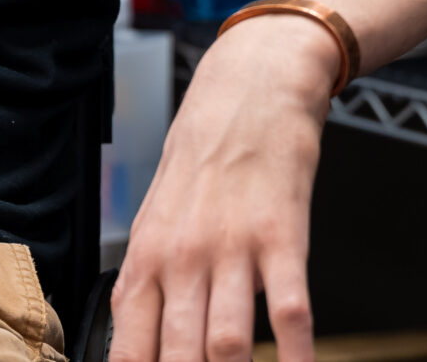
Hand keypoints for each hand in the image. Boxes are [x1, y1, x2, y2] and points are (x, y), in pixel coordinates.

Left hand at [108, 14, 336, 361]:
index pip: (130, 348)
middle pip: (179, 356)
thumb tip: (140, 350)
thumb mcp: (156, 221)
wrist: (249, 91)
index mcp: (145, 258)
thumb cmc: (201, 161)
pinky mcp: (282, 236)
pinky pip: (290, 311)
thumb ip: (149, 287)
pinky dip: (295, 355)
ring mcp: (232, 247)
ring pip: (228, 343)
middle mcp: (183, 257)